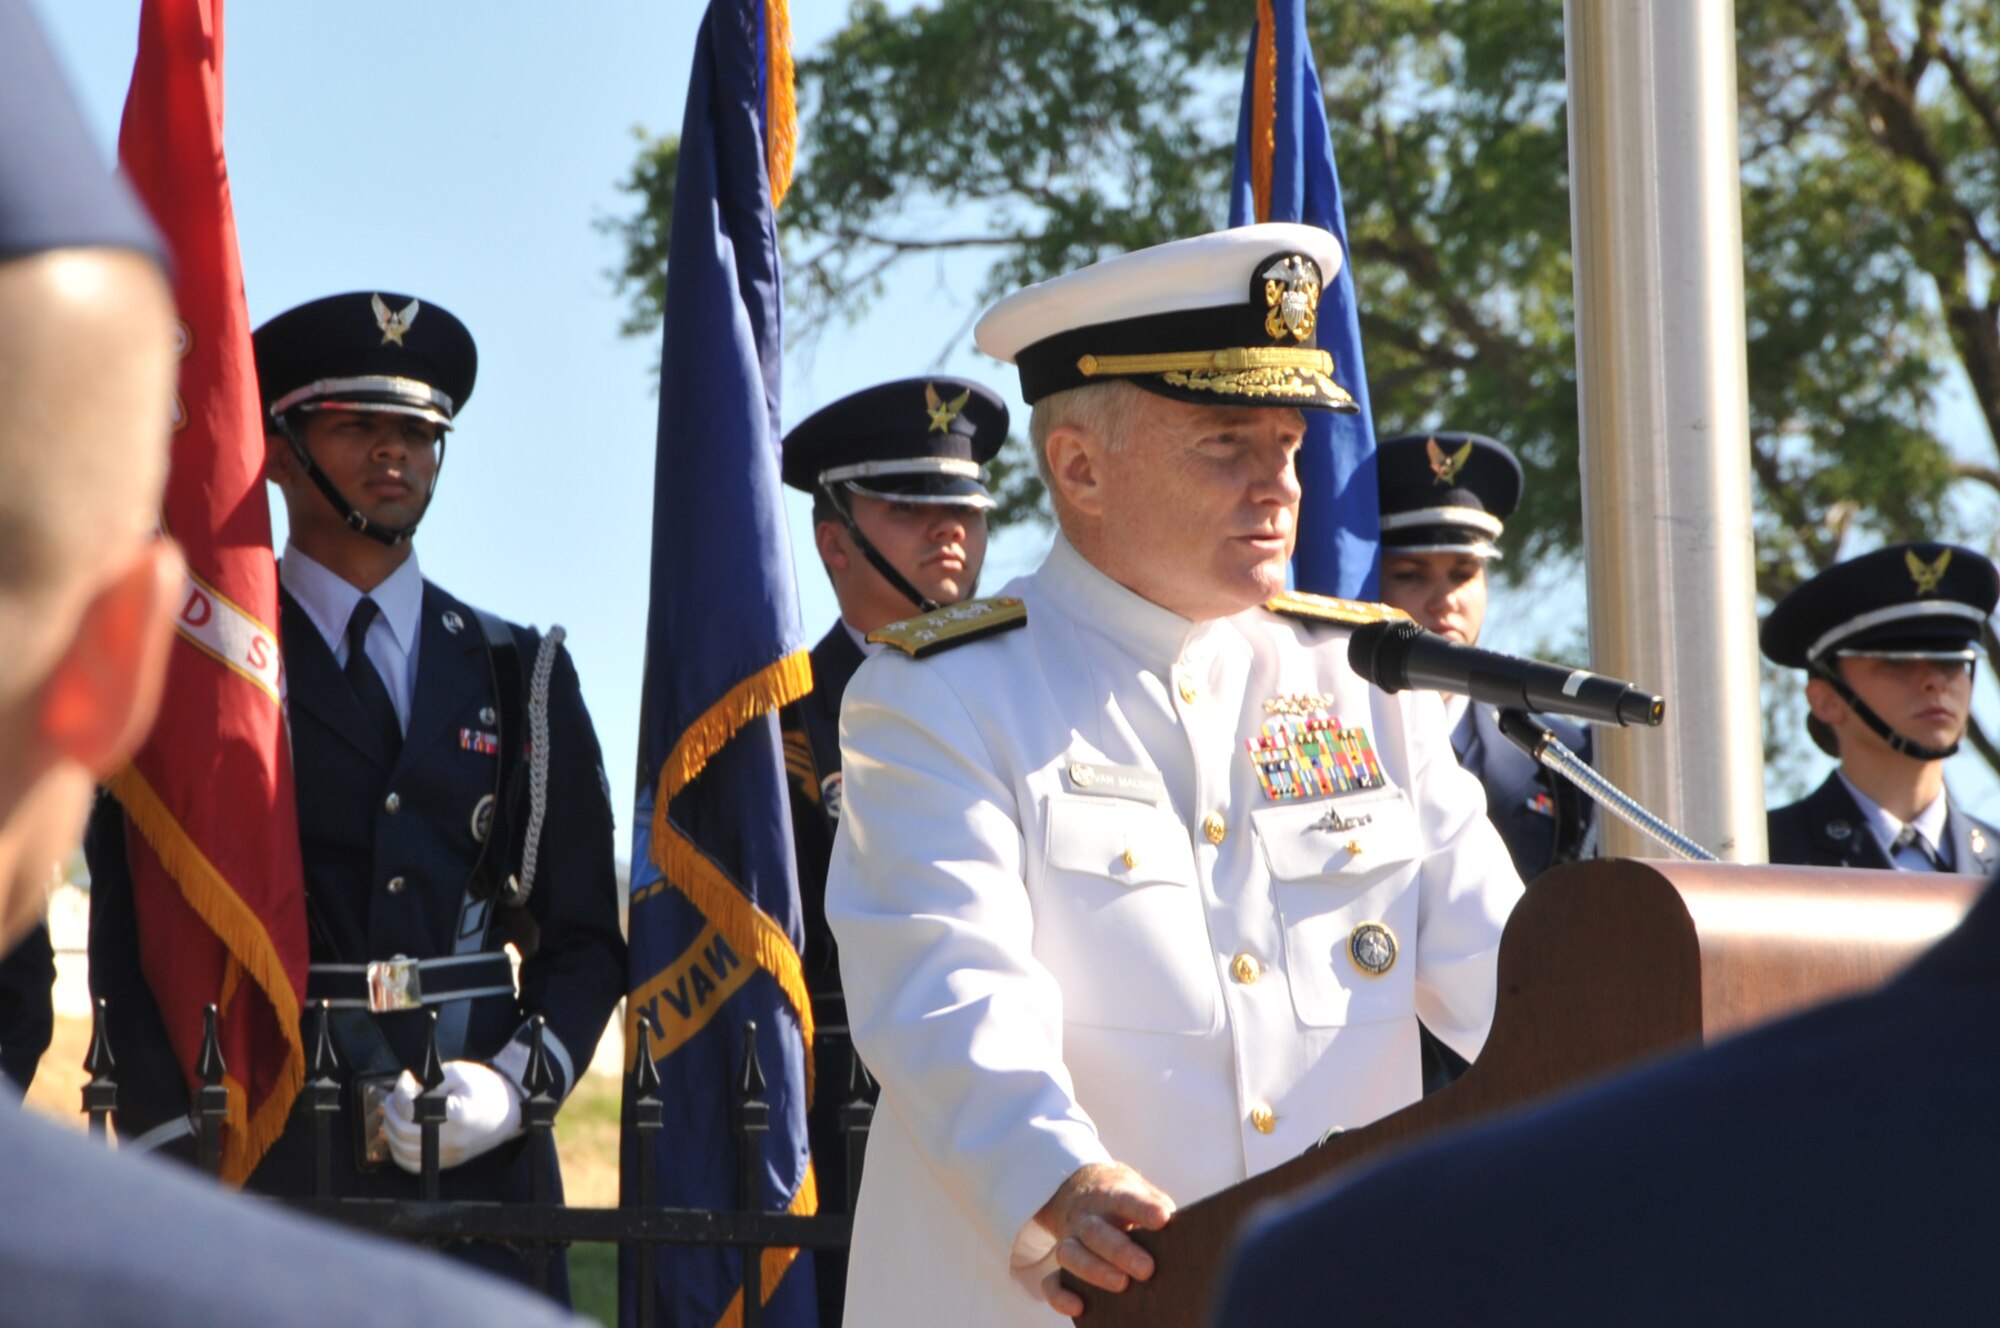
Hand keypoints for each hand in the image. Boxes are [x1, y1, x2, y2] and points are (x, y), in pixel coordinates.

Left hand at [382, 1060, 523, 1172]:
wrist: (510, 1112)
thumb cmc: (487, 1089)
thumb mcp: (461, 1072)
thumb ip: (430, 1078)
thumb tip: (403, 1086)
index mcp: (458, 1115)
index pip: (413, 1110)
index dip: (402, 1092)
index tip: (407, 1078)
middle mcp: (452, 1140)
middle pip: (403, 1130)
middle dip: (392, 1109)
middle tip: (396, 1094)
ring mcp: (448, 1155)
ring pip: (402, 1149)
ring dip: (391, 1128)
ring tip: (396, 1110)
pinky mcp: (446, 1162)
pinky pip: (411, 1164)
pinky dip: (398, 1149)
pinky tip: (400, 1132)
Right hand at [1029, 1161, 1175, 1315]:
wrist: (1081, 1188)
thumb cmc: (1125, 1200)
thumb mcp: (1140, 1191)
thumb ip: (1159, 1208)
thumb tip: (1186, 1235)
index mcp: (1111, 1195)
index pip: (1126, 1199)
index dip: (1144, 1208)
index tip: (1163, 1219)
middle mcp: (1087, 1217)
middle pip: (1096, 1231)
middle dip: (1120, 1250)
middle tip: (1147, 1268)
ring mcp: (1070, 1239)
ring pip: (1070, 1253)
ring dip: (1094, 1270)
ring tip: (1121, 1285)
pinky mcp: (1059, 1265)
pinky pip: (1051, 1281)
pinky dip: (1060, 1295)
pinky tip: (1079, 1307)